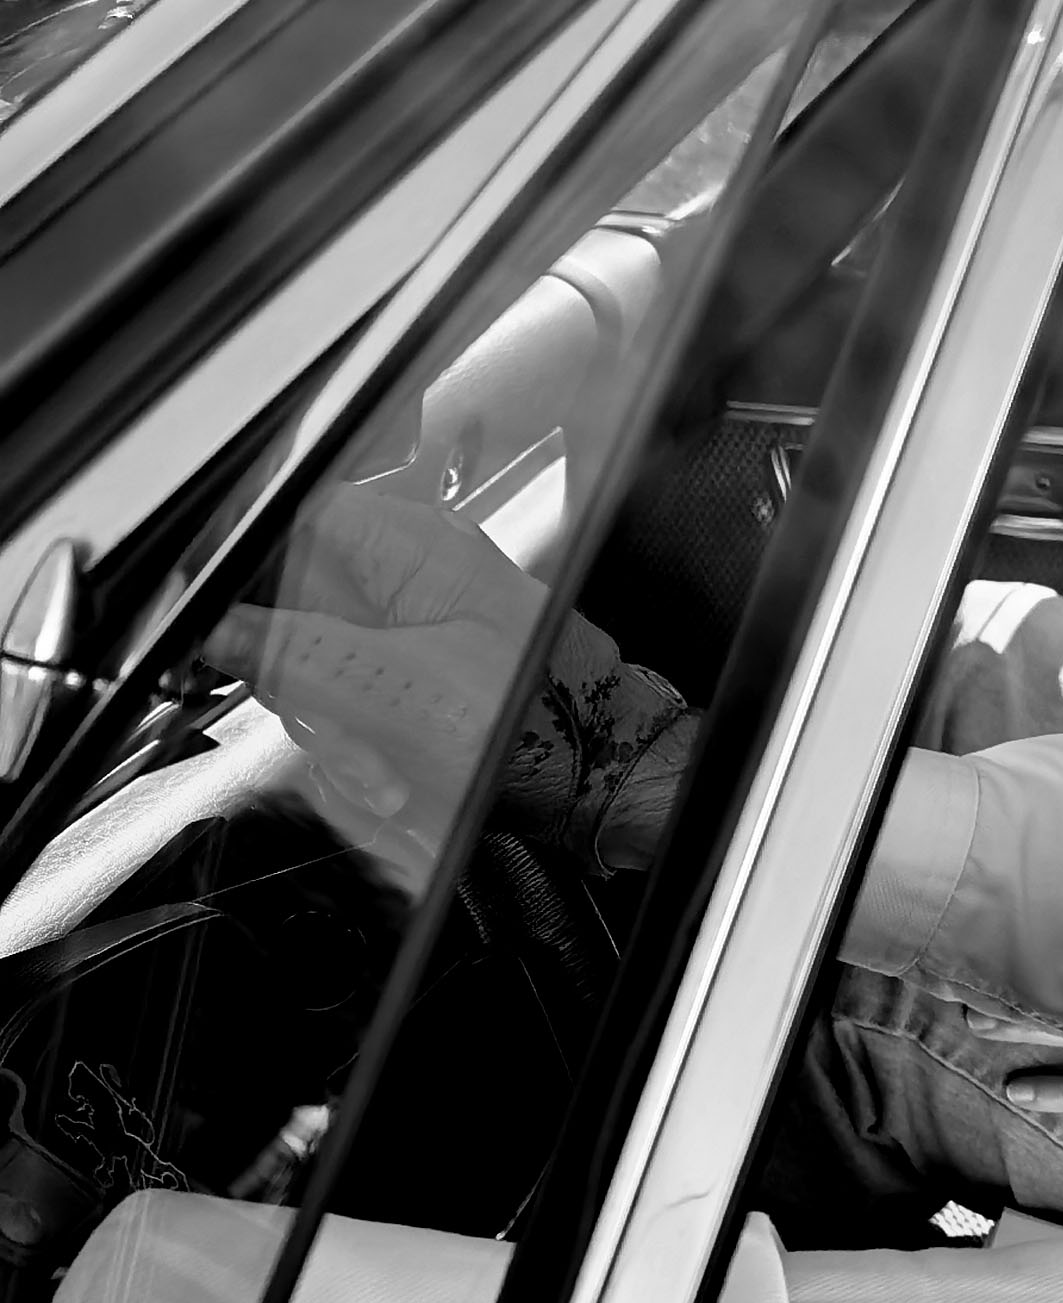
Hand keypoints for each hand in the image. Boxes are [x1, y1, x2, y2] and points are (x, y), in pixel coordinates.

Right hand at [201, 484, 549, 844]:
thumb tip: (222, 630)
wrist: (607, 779)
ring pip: (322, 672)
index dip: (243, 568)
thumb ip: (296, 653)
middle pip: (294, 611)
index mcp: (414, 550)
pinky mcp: (424, 682)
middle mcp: (415, 580)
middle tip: (339, 728)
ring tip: (387, 774)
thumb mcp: (396, 691)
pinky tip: (398, 783)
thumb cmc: (541, 724)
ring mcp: (420, 632)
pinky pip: (359, 709)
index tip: (215, 626)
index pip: (294, 520)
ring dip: (340, 736)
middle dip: (304, 686)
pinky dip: (367, 751)